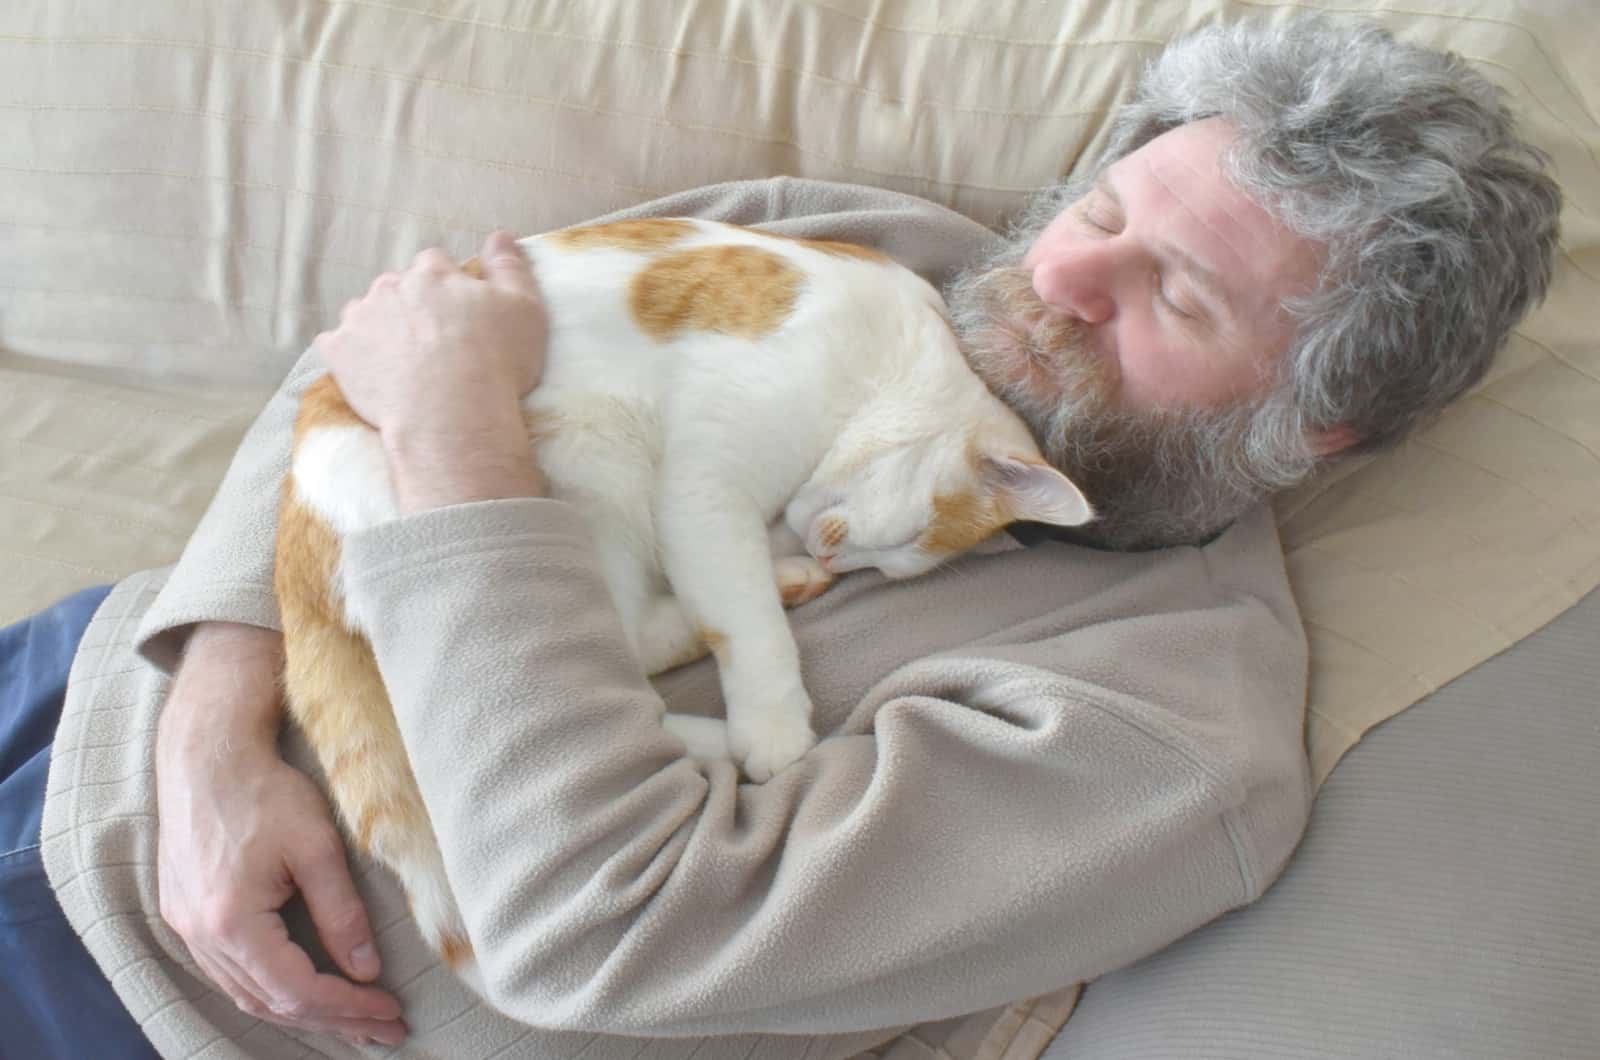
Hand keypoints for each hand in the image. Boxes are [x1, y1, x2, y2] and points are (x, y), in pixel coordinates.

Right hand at [155, 623, 406, 1046]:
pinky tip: (304, 990)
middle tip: (385, 1029)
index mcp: (231, 923)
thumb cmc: (265, 790)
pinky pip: (229, 973)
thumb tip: (366, 971)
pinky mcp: (184, 914)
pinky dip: (271, 989)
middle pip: (271, 1003)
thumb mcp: (316, 849)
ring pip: (247, 994)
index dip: (348, 1008)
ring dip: (301, 1011)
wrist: (207, 753)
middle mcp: (200, 935)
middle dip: (333, 1020)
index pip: (297, 991)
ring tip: (354, 1018)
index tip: (391, 1011)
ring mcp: (186, 927)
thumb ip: (342, 914)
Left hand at [315, 231, 550, 512]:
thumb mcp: (524, 310)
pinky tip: (370, 373)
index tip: (458, 315)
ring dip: (378, 327)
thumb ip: (510, 267)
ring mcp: (360, 318)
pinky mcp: (339, 352)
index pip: (435, 264)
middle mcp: (391, 286)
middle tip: (433, 343)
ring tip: (400, 361)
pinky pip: (334, 344)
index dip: (447, 288)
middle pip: (397, 287)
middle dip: (411, 307)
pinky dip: (348, 354)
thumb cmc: (495, 362)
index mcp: (433, 273)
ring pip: (364, 312)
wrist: (453, 416)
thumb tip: (501, 236)